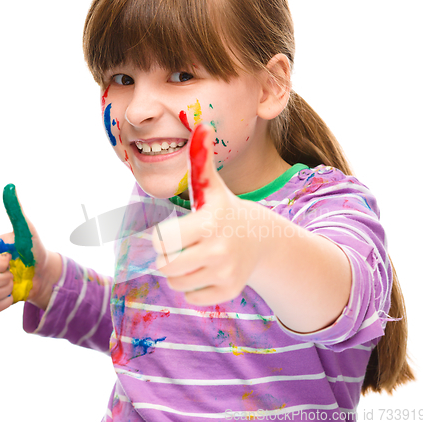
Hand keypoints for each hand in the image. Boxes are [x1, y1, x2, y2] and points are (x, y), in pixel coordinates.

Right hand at [0, 185, 60, 311]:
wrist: (42, 273)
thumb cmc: (34, 250)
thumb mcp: (28, 231)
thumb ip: (17, 212)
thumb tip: (10, 187)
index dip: (4, 263)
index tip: (13, 257)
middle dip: (7, 278)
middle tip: (15, 270)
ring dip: (9, 289)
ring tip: (15, 280)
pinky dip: (8, 301)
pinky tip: (13, 291)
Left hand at [152, 124, 265, 304]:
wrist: (261, 238)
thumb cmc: (225, 210)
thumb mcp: (212, 187)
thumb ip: (201, 159)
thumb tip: (201, 124)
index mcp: (209, 222)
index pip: (163, 240)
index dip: (160, 239)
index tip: (168, 234)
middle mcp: (219, 249)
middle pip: (167, 266)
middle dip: (167, 259)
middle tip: (178, 250)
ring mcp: (226, 273)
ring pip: (177, 283)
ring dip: (178, 273)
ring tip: (192, 260)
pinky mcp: (229, 291)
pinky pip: (192, 297)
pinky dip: (192, 287)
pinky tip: (205, 272)